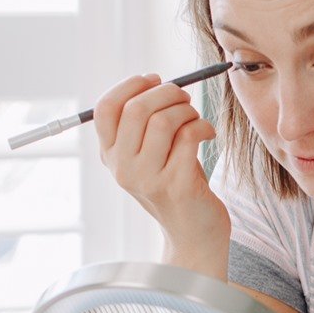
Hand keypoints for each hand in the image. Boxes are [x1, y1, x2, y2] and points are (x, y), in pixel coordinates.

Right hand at [92, 73, 227, 247]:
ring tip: (196, 119)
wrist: (194, 233)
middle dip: (167, 93)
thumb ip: (142, 124)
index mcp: (111, 156)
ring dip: (187, 110)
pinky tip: (208, 134)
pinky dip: (203, 127)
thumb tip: (156, 82)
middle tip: (183, 98)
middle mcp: (123, 168)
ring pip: (164, 120)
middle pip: (136, 109)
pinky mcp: (177, 186)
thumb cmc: (175, 183)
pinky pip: (189, 136)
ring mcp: (148, 179)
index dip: (130, 86)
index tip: (155, 80)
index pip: (105, 109)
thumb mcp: (148, 155)